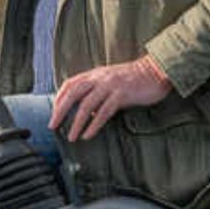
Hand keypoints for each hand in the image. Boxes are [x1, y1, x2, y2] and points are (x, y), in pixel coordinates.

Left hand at [49, 56, 172, 141]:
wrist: (156, 71)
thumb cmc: (135, 79)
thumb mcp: (112, 80)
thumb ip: (98, 91)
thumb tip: (86, 112)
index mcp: (96, 74)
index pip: (70, 84)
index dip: (59, 98)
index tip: (53, 113)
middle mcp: (100, 78)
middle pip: (73, 94)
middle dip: (60, 111)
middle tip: (53, 126)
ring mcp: (110, 85)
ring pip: (87, 105)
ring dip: (77, 123)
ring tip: (72, 137)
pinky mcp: (122, 95)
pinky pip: (104, 112)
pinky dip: (94, 125)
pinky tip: (88, 135)